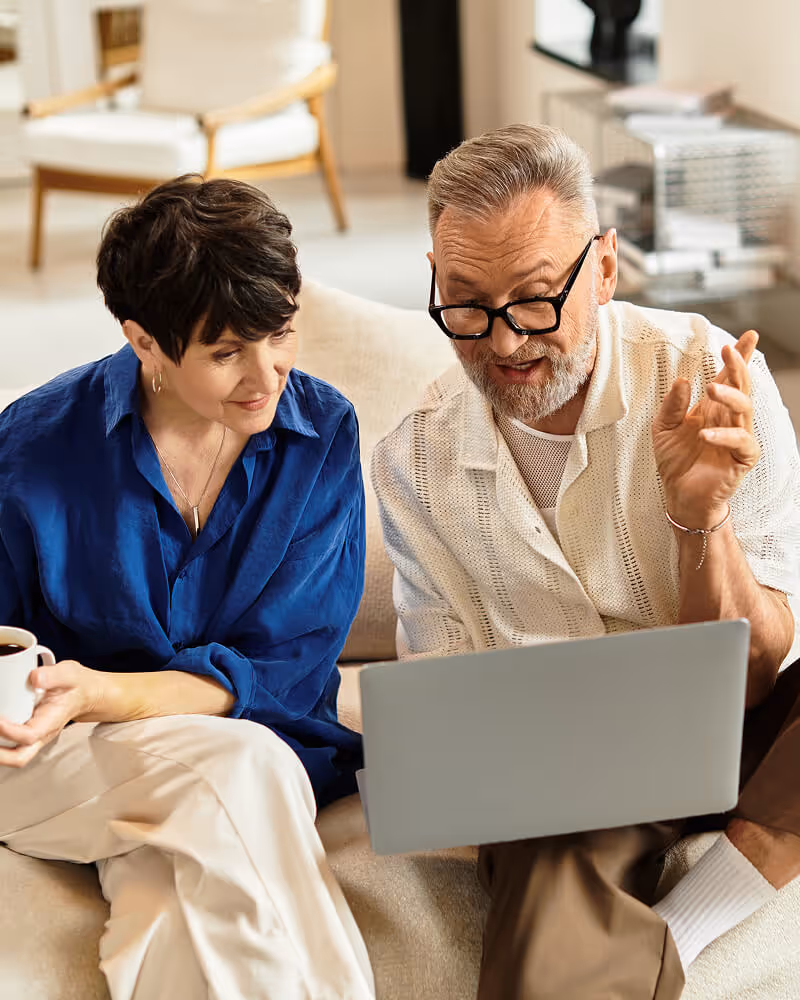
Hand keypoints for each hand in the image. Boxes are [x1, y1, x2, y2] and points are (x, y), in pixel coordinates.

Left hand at [0, 660, 102, 768]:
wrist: (84, 694)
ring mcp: (34, 737)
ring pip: (13, 756)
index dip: (11, 731)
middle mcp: (42, 734)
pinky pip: (10, 746)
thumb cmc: (76, 686)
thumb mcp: (69, 674)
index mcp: (52, 721)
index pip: (30, 735)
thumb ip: (53, 675)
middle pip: (19, 758)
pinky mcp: (26, 733)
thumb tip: (34, 677)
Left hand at [653, 330, 760, 527]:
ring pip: (744, 409)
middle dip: (737, 366)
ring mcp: (738, 438)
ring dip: (730, 396)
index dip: (740, 356)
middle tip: (727, 351)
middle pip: (741, 386)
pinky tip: (704, 434)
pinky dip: (723, 436)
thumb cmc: (676, 461)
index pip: (729, 377)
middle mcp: (728, 419)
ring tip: (711, 389)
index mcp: (712, 408)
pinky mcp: (741, 459)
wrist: (680, 495)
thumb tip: (683, 380)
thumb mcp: (663, 429)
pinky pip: (741, 442)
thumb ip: (672, 405)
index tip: (750, 335)